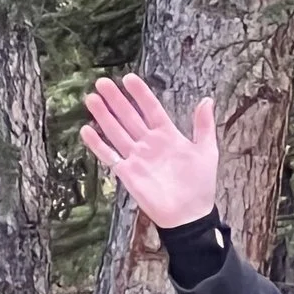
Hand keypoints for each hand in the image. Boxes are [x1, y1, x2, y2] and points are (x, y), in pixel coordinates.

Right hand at [79, 76, 220, 228]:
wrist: (190, 215)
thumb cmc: (200, 184)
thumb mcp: (207, 151)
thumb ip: (203, 126)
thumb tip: (207, 99)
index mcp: (168, 135)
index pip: (150, 109)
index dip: (140, 94)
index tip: (128, 78)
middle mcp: (149, 143)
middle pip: (128, 117)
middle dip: (115, 100)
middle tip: (101, 82)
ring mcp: (137, 157)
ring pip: (116, 132)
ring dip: (104, 116)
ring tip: (91, 99)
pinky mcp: (127, 173)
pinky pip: (110, 156)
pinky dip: (98, 145)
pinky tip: (86, 131)